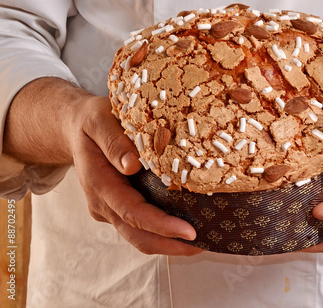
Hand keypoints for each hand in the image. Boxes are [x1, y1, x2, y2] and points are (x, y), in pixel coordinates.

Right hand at [67, 95, 201, 255]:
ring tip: (199, 242)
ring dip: (168, 243)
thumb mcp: (98, 119)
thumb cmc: (91, 120)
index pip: (131, 212)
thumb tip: (131, 164)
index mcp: (98, 182)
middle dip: (170, 245)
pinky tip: (185, 226)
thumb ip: (113, 140)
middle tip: (202, 244)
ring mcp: (109, 207)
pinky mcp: (117, 206)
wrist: (76, 126)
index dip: (160, 225)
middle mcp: (103, 201)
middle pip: (137, 235)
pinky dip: (161, 232)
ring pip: (138, 236)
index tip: (187, 231)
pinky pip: (139, 226)